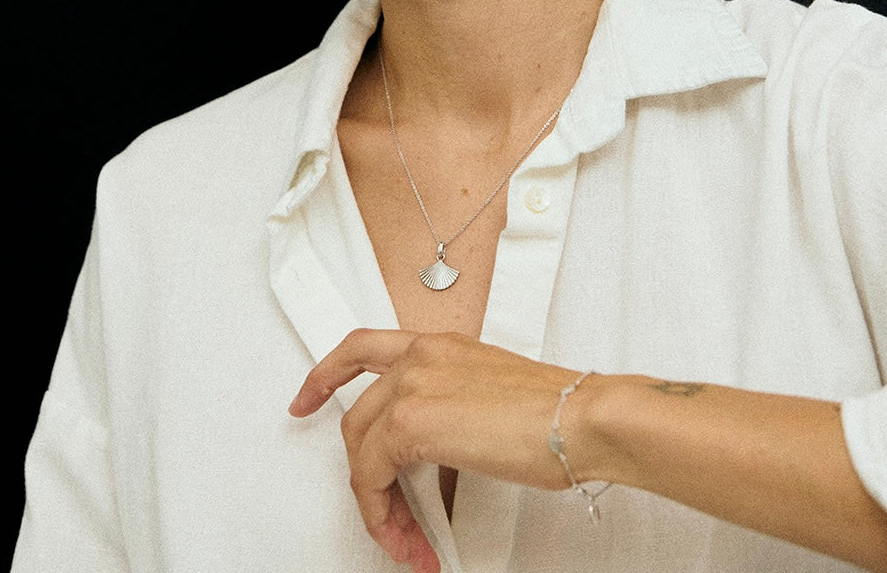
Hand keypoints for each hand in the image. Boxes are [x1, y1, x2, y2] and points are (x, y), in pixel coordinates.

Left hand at [288, 329, 587, 570]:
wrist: (579, 418)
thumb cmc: (554, 413)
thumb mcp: (488, 396)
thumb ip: (448, 410)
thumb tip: (432, 457)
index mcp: (438, 344)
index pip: (363, 348)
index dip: (326, 373)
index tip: (306, 398)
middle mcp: (419, 356)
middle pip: (357, 416)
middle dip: (363, 475)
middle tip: (383, 518)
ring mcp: (412, 384)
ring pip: (360, 448)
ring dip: (376, 505)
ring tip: (406, 542)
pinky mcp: (411, 421)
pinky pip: (372, 475)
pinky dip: (383, 514)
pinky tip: (410, 537)